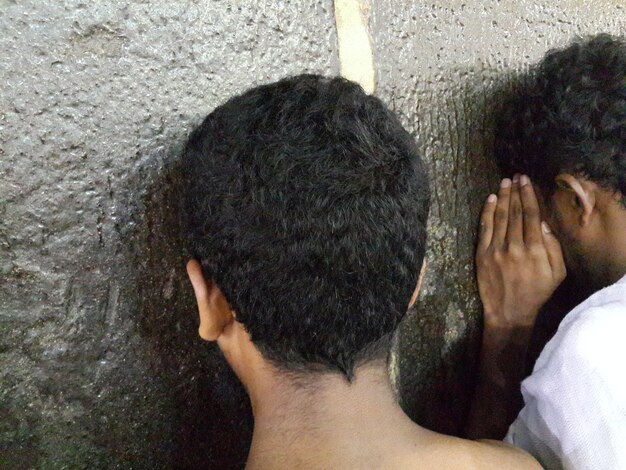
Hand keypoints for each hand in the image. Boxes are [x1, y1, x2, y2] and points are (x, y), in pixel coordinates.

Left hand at [477, 174, 566, 329]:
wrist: (508, 312)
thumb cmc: (536, 293)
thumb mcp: (556, 274)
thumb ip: (553, 247)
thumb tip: (543, 222)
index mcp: (535, 250)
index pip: (530, 215)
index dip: (528, 195)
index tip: (527, 181)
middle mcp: (515, 247)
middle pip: (514, 212)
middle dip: (516, 192)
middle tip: (516, 176)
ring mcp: (496, 250)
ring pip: (499, 217)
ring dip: (503, 197)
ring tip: (505, 182)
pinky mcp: (482, 255)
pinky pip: (484, 228)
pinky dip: (487, 212)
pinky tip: (491, 199)